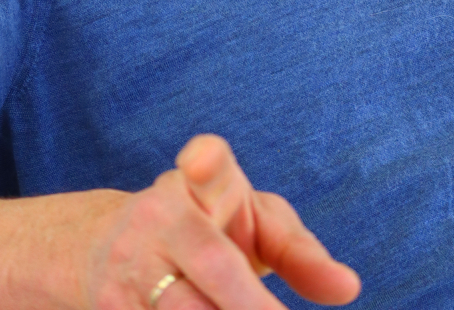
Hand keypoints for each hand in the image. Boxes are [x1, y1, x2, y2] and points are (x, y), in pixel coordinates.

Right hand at [85, 134, 361, 308]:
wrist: (104, 244)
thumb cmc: (208, 229)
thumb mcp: (253, 225)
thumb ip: (299, 252)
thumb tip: (349, 288)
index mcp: (204, 183)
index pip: (209, 164)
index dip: (206, 161)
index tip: (203, 158)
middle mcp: (162, 215)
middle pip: (211, 262)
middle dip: (249, 303)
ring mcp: (131, 262)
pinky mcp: (109, 306)